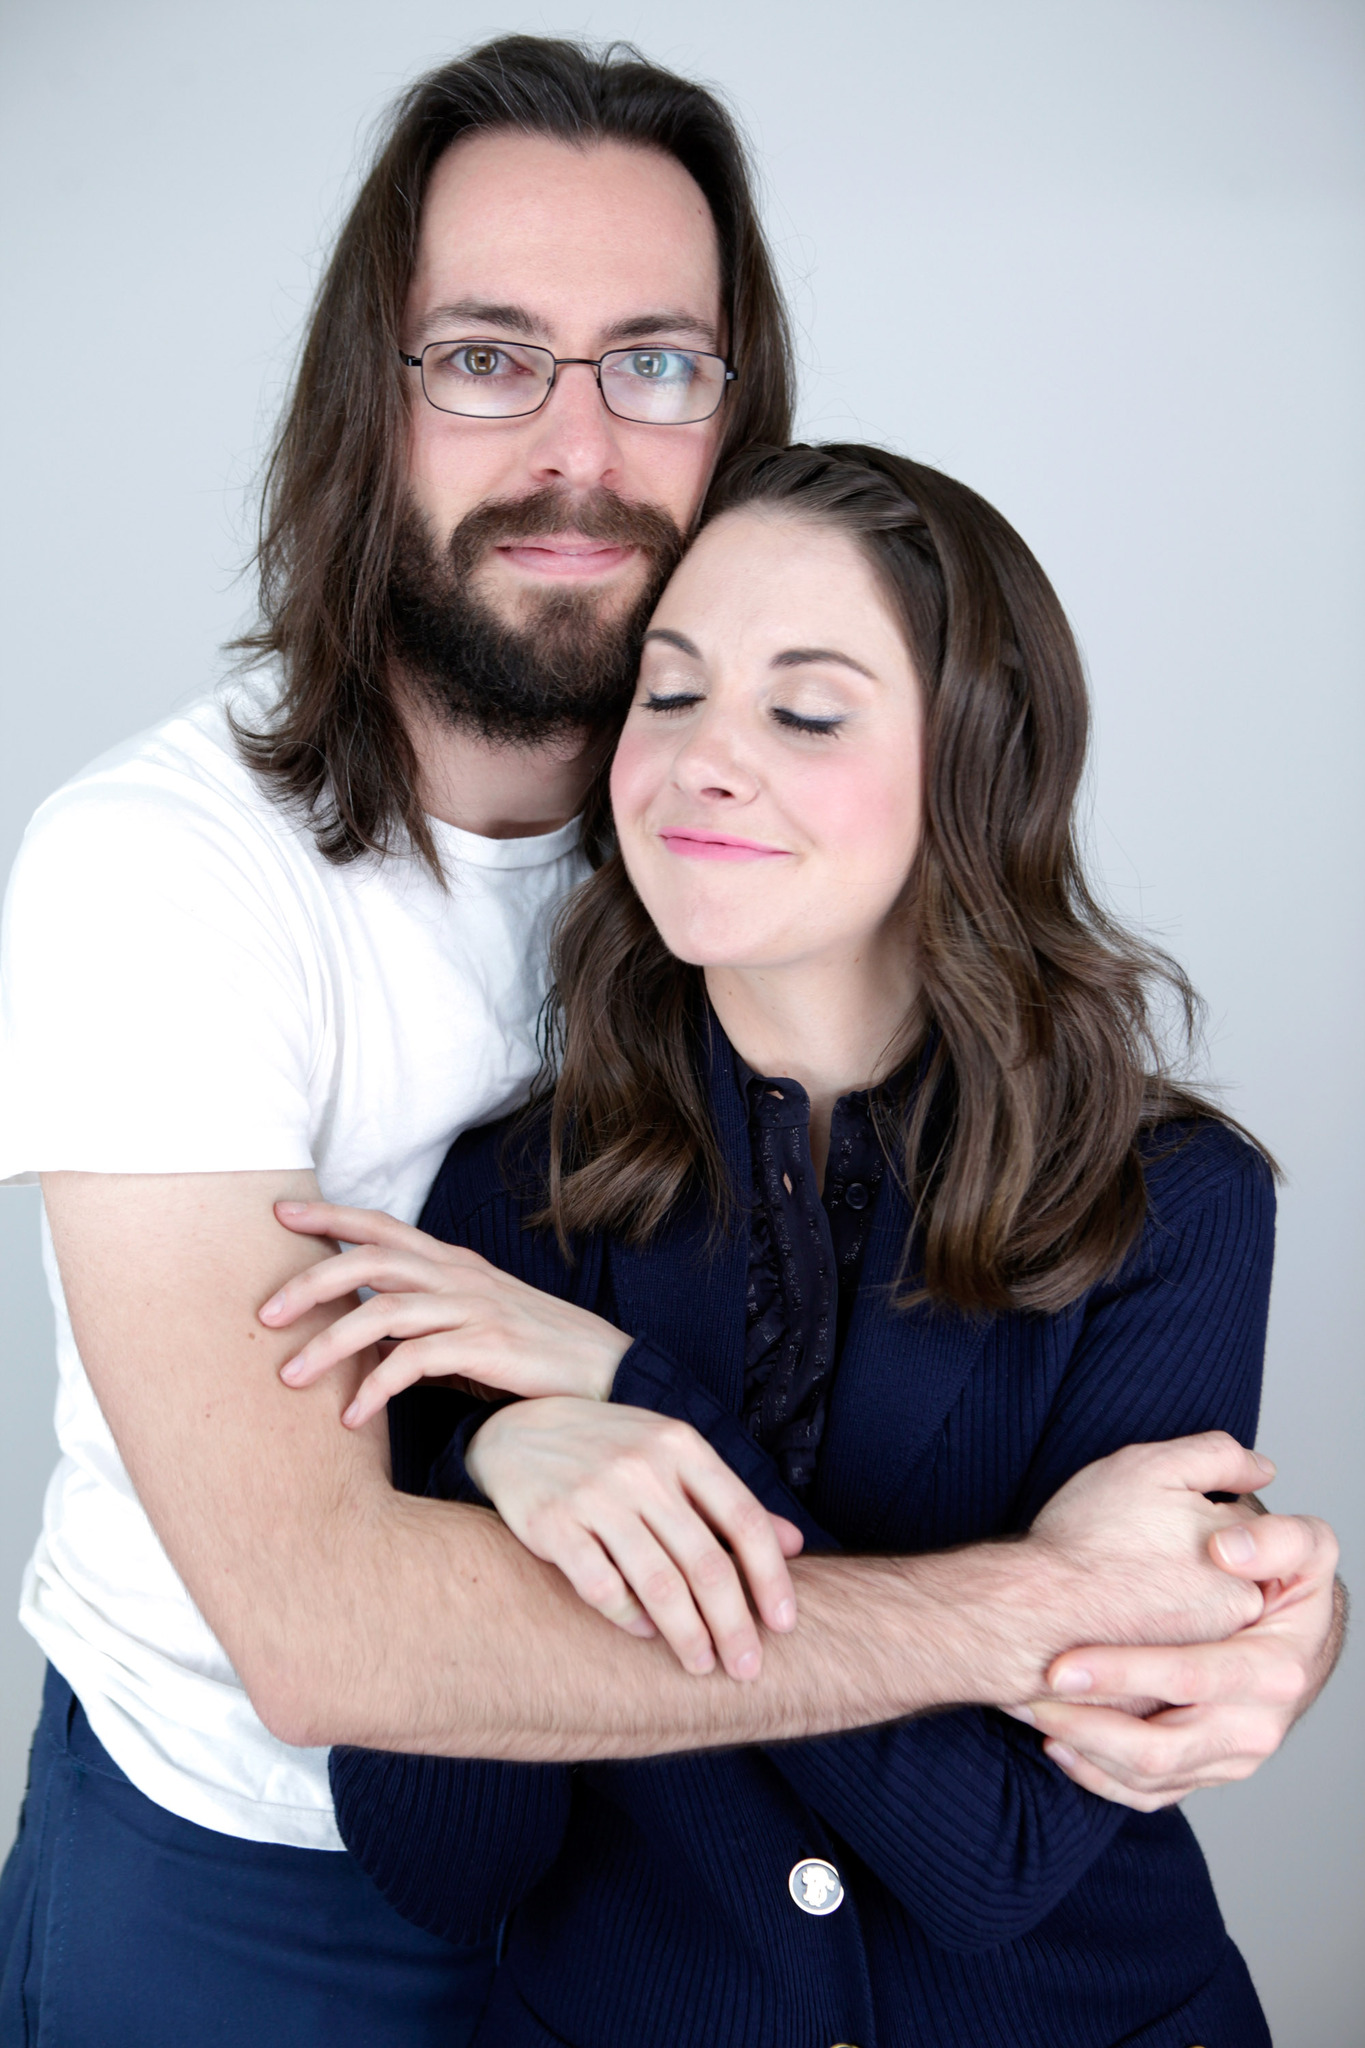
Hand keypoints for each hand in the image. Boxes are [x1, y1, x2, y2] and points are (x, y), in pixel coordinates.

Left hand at [262, 1201, 631, 1428]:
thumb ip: (423, 1324)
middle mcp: (460, 1276)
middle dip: (311, 1280)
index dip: (330, 1216)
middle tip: (265, 1313)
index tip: (279, 1213)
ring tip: (289, 1376)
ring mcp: (475, 1308)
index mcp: (453, 1264)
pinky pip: (417, 1361)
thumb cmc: (535, 1354)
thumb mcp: (473, 1326)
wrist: (609, 1373)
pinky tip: (352, 1416)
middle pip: (372, 1259)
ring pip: (385, 1310)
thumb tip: (368, 1343)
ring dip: (330, 1343)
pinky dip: (376, 1387)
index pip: (382, 1227)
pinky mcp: (488, 1347)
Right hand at [464, 1396, 804, 1680]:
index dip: (770, 1578)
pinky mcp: (553, 1523)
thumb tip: (795, 1544)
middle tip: (748, 1669)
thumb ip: (728, 1500)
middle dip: (734, 1626)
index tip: (785, 1626)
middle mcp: (643, 1468)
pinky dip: (631, 1619)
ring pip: (659, 1583)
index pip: (743, 1519)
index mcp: (681, 1446)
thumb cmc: (611, 1450)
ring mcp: (595, 1494)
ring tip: (702, 1665)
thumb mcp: (673, 1456)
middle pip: (706, 1562)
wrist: (517, 1431)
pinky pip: (603, 1588)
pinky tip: (647, 1634)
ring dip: (688, 1635)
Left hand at [1017, 1502, 1343, 1810]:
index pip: (1190, 1677)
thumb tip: (1227, 1549)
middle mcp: (1256, 1726)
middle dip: (1087, 1725)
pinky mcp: (1210, 1771)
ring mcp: (1233, 1756)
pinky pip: (1151, 1793)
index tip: (1060, 1666)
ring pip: (1149, 1776)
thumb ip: (1280, 1539)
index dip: (1122, 1672)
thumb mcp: (1307, 1549)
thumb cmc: (1292, 1582)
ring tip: (1030, 1712)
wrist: (1303, 1634)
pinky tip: (1059, 1745)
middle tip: (1029, 1696)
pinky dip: (1100, 1777)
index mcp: (1275, 1671)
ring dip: (1084, 1749)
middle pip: (1160, 1747)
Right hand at [1023, 1433, 1270, 1661]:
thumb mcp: (1152, 1469)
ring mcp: (1207, 1664)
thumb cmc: (1087, 1540)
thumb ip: (1217, 1457)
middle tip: (1138, 1555)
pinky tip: (1116, 1624)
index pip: (1237, 1527)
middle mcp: (1237, 1618)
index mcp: (1242, 1564)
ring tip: (1123, 1588)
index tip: (1152, 1518)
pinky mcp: (1172, 1700)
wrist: (1037, 1615)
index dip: (1190, 1514)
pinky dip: (1148, 1643)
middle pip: (1224, 1577)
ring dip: (1170, 1604)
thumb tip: (1263, 1468)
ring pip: (1196, 1620)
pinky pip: (1168, 1662)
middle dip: (1190, 1563)